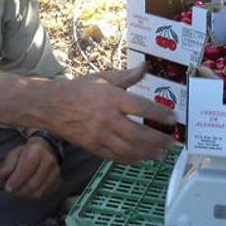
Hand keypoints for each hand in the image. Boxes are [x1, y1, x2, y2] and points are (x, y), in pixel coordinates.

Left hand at [0, 137, 61, 199]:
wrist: (45, 150)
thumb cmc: (27, 154)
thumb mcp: (14, 155)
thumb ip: (6, 166)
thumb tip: (0, 176)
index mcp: (37, 150)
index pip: (27, 168)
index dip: (16, 180)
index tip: (8, 187)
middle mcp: (49, 160)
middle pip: (34, 183)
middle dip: (20, 190)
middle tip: (11, 191)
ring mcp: (55, 172)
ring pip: (39, 191)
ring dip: (26, 195)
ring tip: (18, 192)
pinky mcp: (58, 181)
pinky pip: (45, 195)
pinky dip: (34, 197)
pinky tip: (27, 193)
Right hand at [46, 64, 175, 163]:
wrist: (52, 106)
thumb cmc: (78, 89)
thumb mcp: (102, 78)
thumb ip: (126, 76)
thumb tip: (145, 66)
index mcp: (111, 98)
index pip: (142, 107)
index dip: (160, 114)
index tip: (174, 119)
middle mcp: (107, 118)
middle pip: (138, 133)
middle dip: (158, 139)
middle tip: (172, 142)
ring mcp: (100, 135)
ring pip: (129, 148)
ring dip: (148, 153)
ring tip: (161, 154)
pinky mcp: (93, 146)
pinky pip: (115, 156)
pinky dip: (131, 159)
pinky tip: (141, 158)